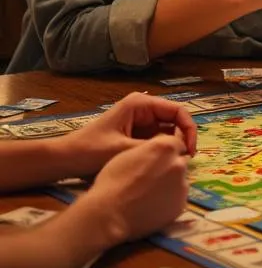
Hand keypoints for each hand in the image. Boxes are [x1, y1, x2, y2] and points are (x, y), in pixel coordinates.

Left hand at [63, 92, 197, 175]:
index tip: (190, 151)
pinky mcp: (137, 132)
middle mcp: (144, 108)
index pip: (178, 111)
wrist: (65, 159)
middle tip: (185, 160)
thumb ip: (153, 147)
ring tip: (175, 163)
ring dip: (174, 144)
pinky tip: (163, 162)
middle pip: (175, 120)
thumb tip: (180, 151)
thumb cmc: (90, 150)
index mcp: (141, 104)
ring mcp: (141, 120)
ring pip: (168, 130)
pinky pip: (158, 138)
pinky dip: (163, 149)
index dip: (189, 129)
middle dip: (183, 138)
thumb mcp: (124, 150)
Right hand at [82, 135, 189, 244]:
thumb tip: (158, 150)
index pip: (177, 143)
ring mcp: (182, 185)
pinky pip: (178, 199)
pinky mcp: (181, 205)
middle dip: (170, 167)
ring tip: (150, 194)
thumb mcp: (128, 154)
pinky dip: (169, 200)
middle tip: (152, 178)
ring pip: (180, 181)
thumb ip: (149, 149)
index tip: (157, 159)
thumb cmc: (112, 181)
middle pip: (180, 162)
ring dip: (170, 184)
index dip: (166, 151)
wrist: (109, 214)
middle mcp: (179, 164)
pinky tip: (153, 206)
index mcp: (166, 147)